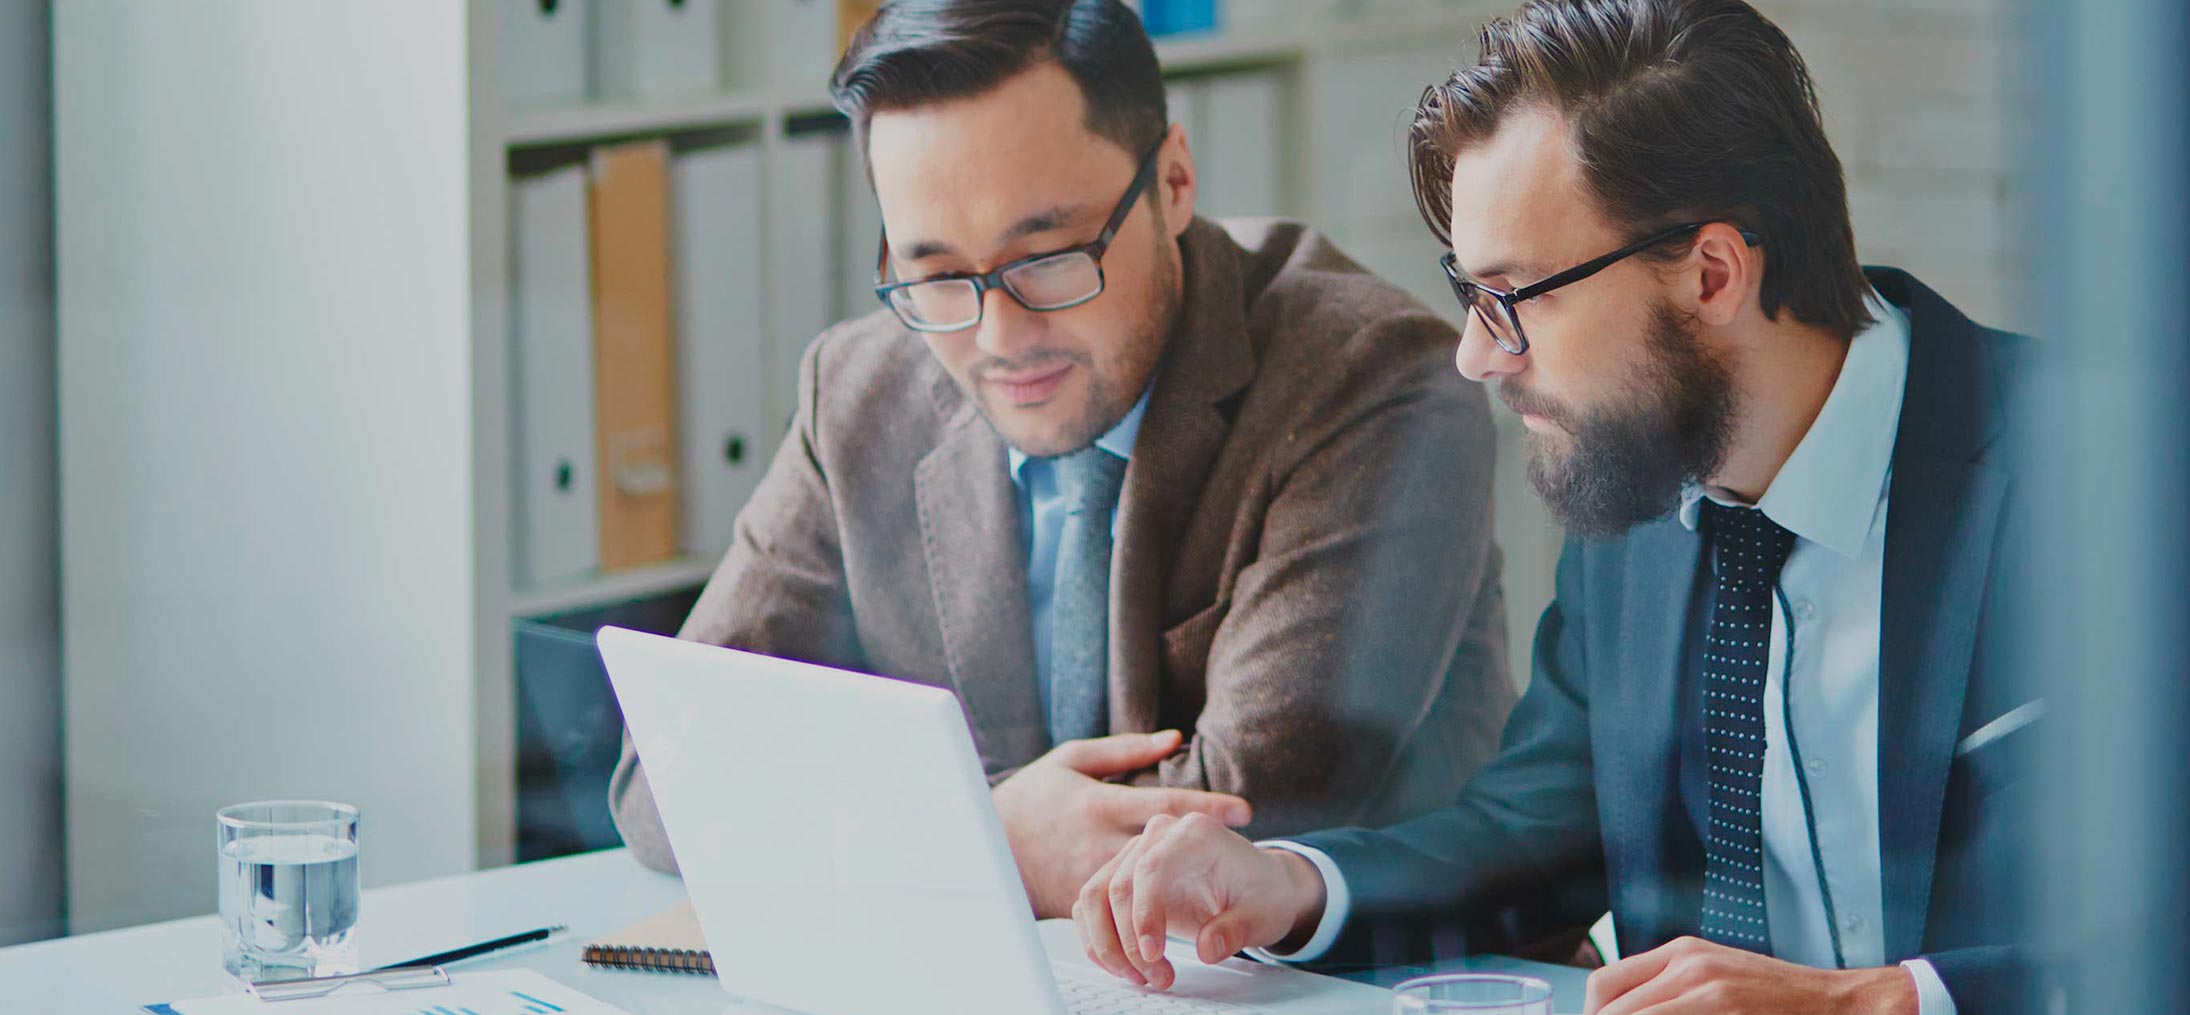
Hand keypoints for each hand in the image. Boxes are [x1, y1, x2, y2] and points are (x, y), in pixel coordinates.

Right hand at [993, 730, 1252, 918]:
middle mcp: (1097, 843)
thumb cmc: (1028, 799)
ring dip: (1189, 887)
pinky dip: (1153, 910)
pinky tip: (1184, 909)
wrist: (984, 849)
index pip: (1163, 804)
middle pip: (1165, 849)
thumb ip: (1125, 751)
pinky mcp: (1082, 902)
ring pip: (1149, 887)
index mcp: (1098, 804)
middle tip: (1252, 849)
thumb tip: (1172, 739)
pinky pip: (1123, 910)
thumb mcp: (1071, 761)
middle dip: (1209, 851)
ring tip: (1228, 888)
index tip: (1245, 811)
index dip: (1205, 806)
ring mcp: (1090, 876)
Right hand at [1072, 811, 1327, 989]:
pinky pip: (1091, 906)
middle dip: (1129, 942)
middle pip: (1118, 886)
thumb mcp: (1262, 916)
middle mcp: (1159, 836)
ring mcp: (1136, 853)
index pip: (1151, 869)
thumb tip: (1208, 948)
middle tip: (1155, 977)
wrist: (1260, 886)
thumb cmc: (1261, 893)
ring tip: (1139, 977)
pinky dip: (1098, 940)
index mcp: (1195, 833)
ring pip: (1094, 897)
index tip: (1153, 955)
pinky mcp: (1122, 875)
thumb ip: (1236, 931)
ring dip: (1108, 945)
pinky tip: (1122, 966)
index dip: (1144, 915)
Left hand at [1584, 937, 1917, 1014]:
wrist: (1839, 1003)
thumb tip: (1623, 1009)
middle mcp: (1687, 964)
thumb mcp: (1717, 979)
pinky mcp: (1723, 1007)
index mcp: (1681, 953)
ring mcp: (1706, 987)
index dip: (1593, 1014)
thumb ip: (1672, 991)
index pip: (1604, 984)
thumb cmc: (1779, 1000)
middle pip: (1610, 1005)